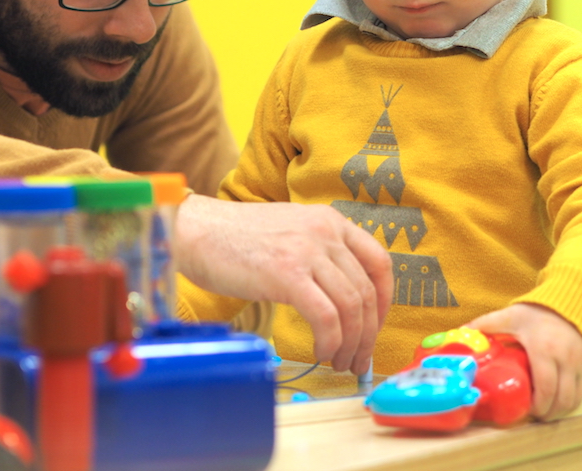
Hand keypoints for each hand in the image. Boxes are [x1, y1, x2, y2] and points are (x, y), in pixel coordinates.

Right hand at [175, 194, 392, 374]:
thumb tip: (345, 302)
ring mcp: (307, 250)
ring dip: (350, 343)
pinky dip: (330, 341)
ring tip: (338, 361)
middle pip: (368, 291)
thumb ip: (320, 254)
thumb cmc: (236, 240)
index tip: (374, 328)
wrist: (196, 232)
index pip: (380, 263)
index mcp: (330, 220)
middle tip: (358, 358)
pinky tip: (320, 352)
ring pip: (352, 307)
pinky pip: (326, 317)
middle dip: (368, 334)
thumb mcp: (291, 232)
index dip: (385, 302)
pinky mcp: (287, 273)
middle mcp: (325, 231)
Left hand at [466, 303, 581, 420]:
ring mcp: (578, 364)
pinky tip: (557, 405)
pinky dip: (569, 404)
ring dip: (559, 411)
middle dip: (547, 413)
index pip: (545, 385)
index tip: (527, 410)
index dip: (537, 404)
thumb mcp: (510, 316)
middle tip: (533, 416)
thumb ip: (486, 324)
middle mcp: (565, 359)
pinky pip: (581, 393)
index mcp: (544, 349)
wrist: (567, 303)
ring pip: (573, 399)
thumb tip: (460, 332)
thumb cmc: (535, 312)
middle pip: (561, 398)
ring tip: (544, 413)